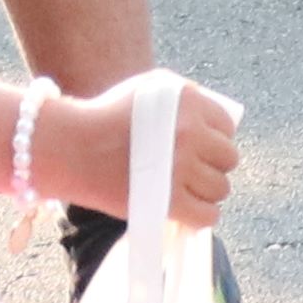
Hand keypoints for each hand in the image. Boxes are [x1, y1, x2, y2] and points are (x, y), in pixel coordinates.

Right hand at [65, 72, 245, 229]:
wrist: (74, 146)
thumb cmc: (110, 114)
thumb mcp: (149, 87)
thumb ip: (186, 96)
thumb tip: (219, 122)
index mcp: (188, 102)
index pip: (227, 126)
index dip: (217, 137)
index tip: (204, 146)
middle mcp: (189, 134)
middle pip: (228, 159)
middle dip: (215, 164)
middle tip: (196, 169)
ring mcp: (180, 168)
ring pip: (221, 189)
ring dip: (208, 190)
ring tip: (190, 188)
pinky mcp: (169, 202)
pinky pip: (207, 215)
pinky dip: (203, 214)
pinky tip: (190, 208)